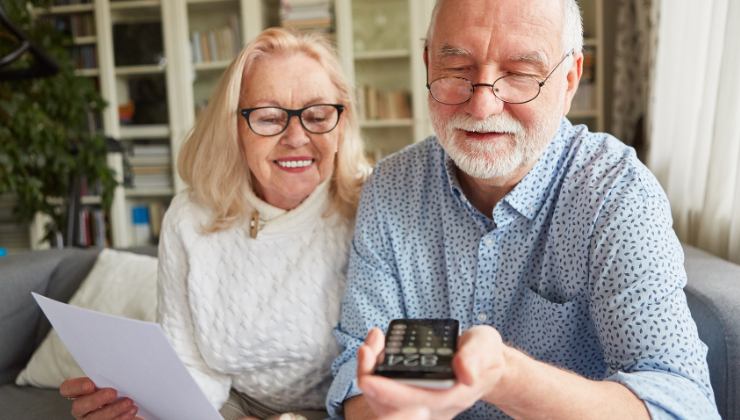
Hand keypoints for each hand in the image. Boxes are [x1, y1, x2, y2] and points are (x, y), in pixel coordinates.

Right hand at [60, 377, 138, 419]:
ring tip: (128, 403)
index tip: (90, 384)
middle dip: (96, 400)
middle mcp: (81, 408)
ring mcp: (90, 419)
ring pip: (94, 418)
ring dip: (113, 410)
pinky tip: (130, 412)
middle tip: (113, 393)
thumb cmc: (120, 390)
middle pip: (79, 406)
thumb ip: (108, 378)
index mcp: (80, 393)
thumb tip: (119, 368)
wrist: (130, 404)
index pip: (67, 388)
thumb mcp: (112, 381)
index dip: (76, 387)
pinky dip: (121, 418)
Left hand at [356, 326, 509, 419]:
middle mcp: (432, 407)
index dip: (389, 393)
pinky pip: (382, 391)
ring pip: (381, 400)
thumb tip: (466, 374)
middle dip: (370, 377)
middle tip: (366, 348)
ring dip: (369, 371)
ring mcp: (419, 405)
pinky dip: (374, 370)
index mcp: (450, 396)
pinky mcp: (409, 397)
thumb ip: (474, 357)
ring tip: (372, 341)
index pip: (415, 402)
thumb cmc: (484, 354)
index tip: (368, 379)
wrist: (485, 364)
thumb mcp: (485, 347)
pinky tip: (376, 348)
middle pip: (389, 406)